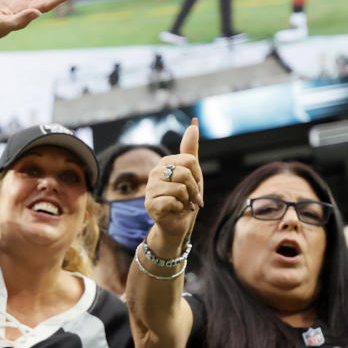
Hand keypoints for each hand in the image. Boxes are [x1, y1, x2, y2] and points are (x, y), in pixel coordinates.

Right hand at [145, 119, 203, 243]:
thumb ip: (191, 150)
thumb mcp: (192, 173)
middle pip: (185, 173)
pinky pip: (174, 201)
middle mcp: (154, 173)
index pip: (190, 161)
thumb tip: (194, 124)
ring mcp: (150, 189)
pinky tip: (174, 211)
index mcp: (163, 163)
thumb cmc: (185, 198)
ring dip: (187, 200)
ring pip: (180, 189)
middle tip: (189, 198)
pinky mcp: (150, 205)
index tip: (195, 186)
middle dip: (194, 189)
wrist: (177, 224)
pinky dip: (179, 209)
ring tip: (181, 204)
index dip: (198, 176)